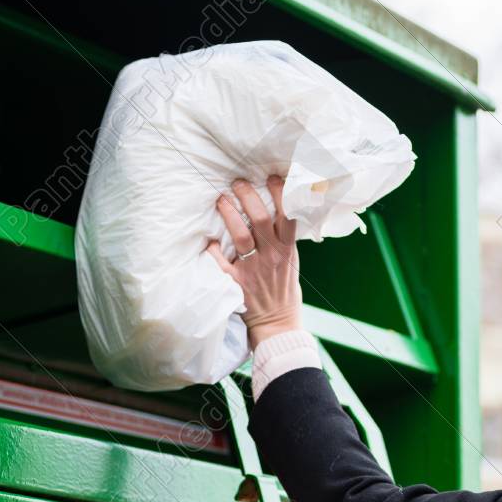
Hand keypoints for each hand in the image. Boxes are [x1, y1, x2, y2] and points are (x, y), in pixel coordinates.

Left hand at [206, 175, 303, 348]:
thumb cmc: (284, 290)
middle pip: (259, 218)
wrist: (279, 325)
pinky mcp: (238, 283)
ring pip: (240, 235)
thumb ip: (283, 239)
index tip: (270, 176)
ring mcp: (254, 270)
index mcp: (287, 250)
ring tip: (221, 199)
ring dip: (228, 213)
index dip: (280, 192)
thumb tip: (275, 210)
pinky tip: (209, 240)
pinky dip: (213, 250)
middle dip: (247, 195)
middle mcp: (271, 257)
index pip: (287, 215)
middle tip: (238, 182)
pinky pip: (221, 263)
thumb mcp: (292, 262)